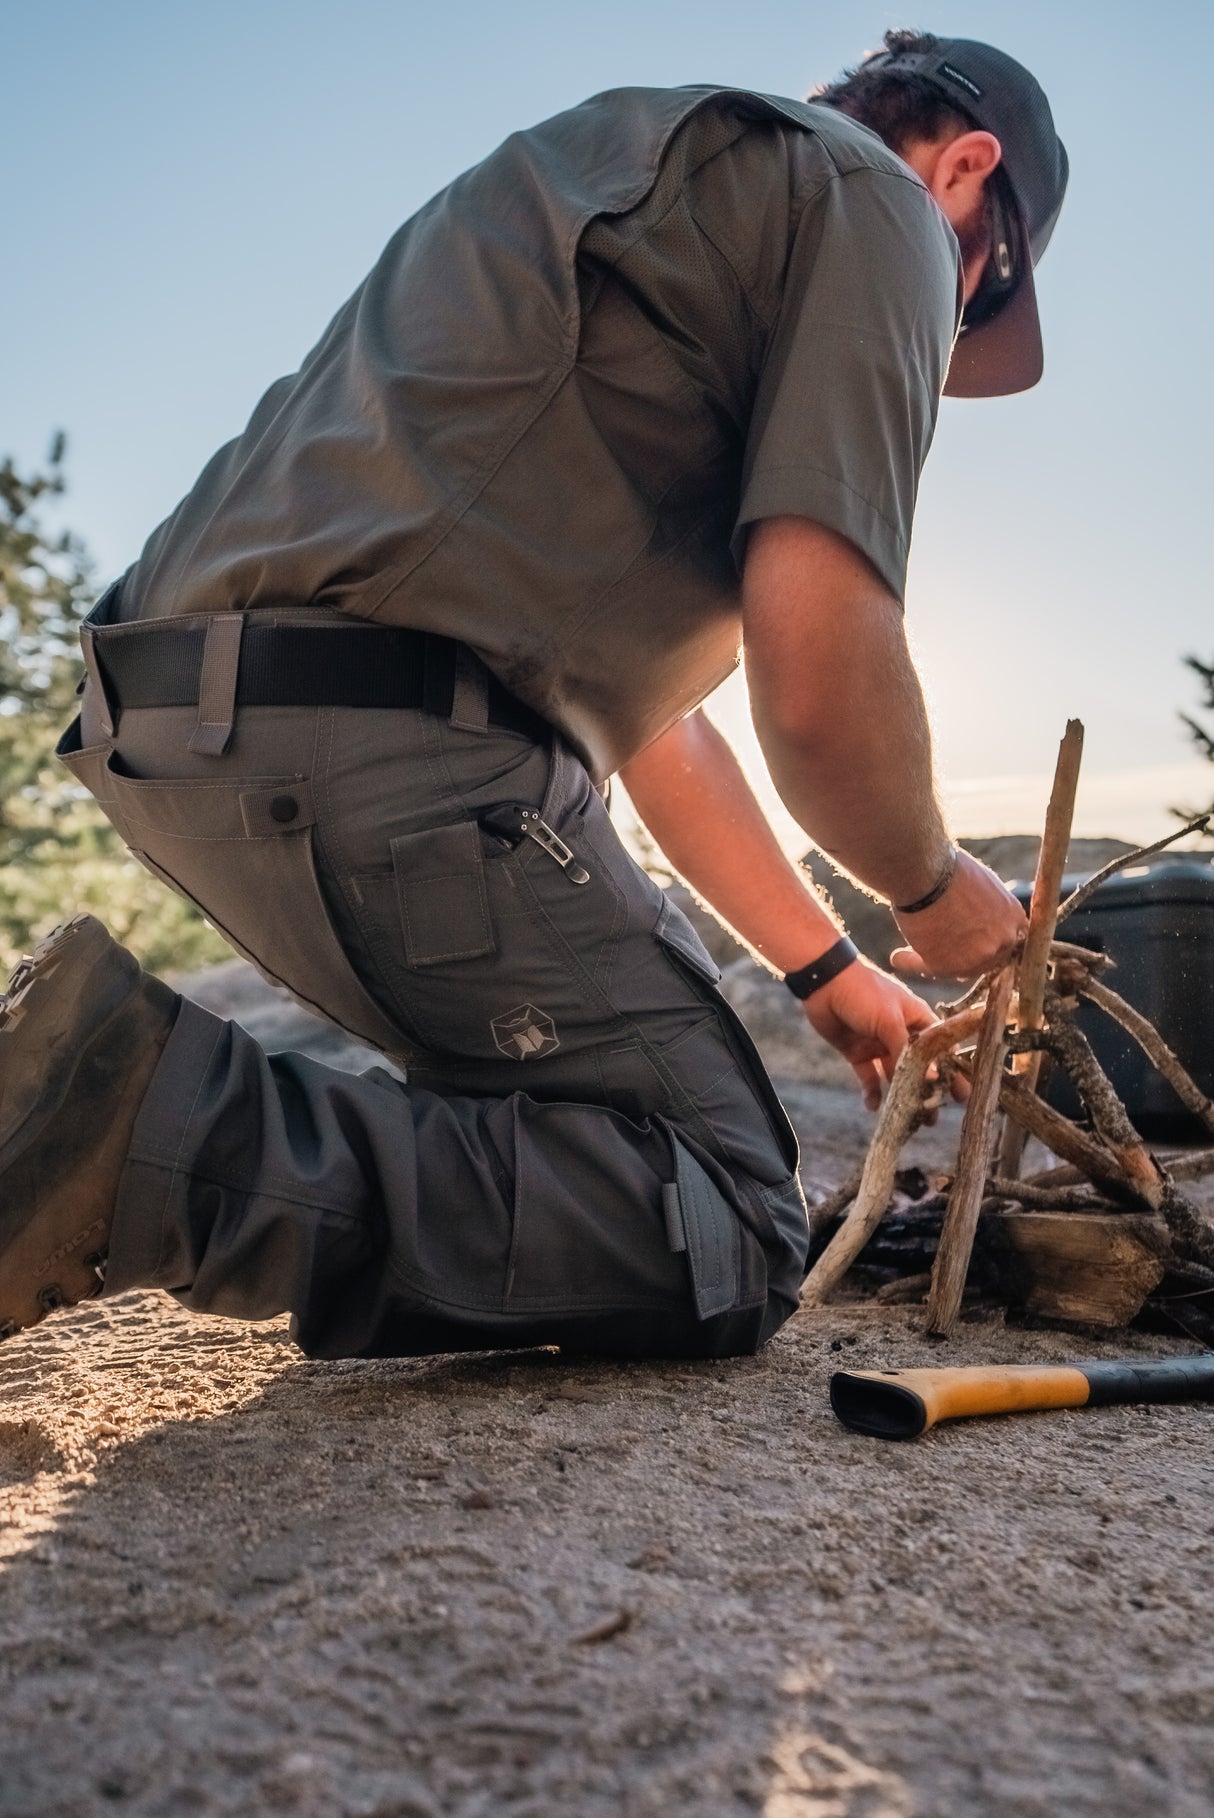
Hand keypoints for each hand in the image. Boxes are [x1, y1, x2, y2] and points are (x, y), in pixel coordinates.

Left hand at [803, 957, 938, 1110]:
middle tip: (934, 1117)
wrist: (823, 981)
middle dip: (928, 1091)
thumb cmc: (864, 992)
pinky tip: (873, 1106)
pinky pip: (868, 1076)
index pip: (942, 1049)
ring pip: (896, 1076)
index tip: (962, 1095)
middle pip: (920, 1067)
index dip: (953, 1071)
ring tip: (910, 1121)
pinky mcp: (858, 1052)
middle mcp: (902, 1034)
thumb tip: (932, 1079)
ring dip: (903, 1096)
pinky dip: (871, 1092)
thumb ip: (907, 1050)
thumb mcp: (889, 1019)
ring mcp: (880, 1044)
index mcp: (917, 1020)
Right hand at [889, 849, 1026, 979]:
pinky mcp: (948, 966)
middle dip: (965, 956)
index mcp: (1013, 916)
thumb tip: (973, 916)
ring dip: (935, 960)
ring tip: (909, 954)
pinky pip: (928, 968)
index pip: (1005, 939)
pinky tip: (898, 957)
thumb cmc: (947, 868)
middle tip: (943, 951)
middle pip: (985, 959)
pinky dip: (912, 963)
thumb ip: (986, 906)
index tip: (968, 942)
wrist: (926, 873)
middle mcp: (1003, 940)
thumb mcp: (980, 883)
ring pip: (957, 967)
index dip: (985, 941)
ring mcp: (978, 956)